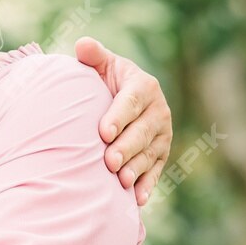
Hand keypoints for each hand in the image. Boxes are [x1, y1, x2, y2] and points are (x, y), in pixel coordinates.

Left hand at [75, 36, 174, 203]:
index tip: (103, 132)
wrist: (119, 101)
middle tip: (109, 161)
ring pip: (150, 153)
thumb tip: (83, 45)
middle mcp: (158, 110)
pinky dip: (148, 185)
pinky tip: (137, 199)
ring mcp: (162, 134)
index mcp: (144, 86)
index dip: (118, 117)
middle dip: (126, 147)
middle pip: (142, 131)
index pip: (131, 102)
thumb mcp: (101, 66)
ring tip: (121, 180)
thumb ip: (93, 56)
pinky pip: (156, 171)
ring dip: (137, 168)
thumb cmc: (104, 82)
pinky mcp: (161, 154)